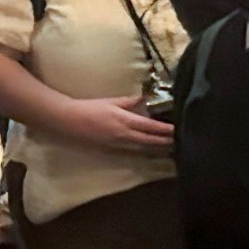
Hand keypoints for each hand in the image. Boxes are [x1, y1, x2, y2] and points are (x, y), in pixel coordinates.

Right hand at [51, 95, 173, 151]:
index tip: (177, 129)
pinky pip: (133, 151)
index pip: (151, 126)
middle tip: (179, 140)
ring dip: (156, 147)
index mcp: (125, 121)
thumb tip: (144, 98)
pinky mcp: (112, 150)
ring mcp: (119, 145)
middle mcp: (125, 135)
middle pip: (150, 140)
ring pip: (143, 148)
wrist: (69, 121)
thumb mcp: (110, 101)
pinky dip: (143, 150)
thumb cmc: (89, 108)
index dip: (166, 129)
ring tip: (168, 146)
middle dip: (165, 141)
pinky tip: (148, 149)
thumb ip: (128, 101)